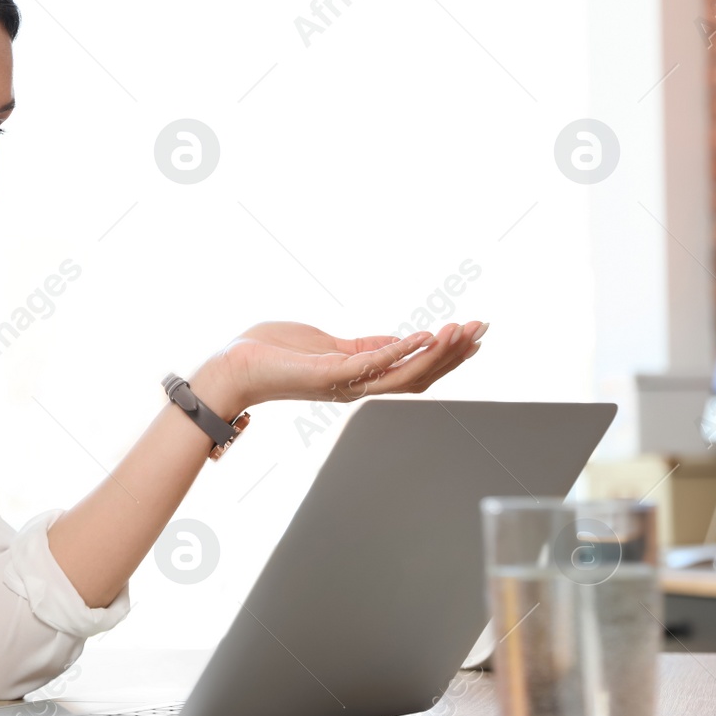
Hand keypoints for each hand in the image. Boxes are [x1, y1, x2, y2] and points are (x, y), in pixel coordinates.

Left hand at [220, 319, 486, 406]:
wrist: (233, 367)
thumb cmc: (271, 354)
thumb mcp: (327, 345)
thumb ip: (361, 347)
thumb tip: (396, 342)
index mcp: (358, 377)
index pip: (413, 369)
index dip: (445, 356)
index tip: (473, 336)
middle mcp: (356, 386)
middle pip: (418, 376)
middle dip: (453, 354)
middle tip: (483, 330)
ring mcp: (344, 382)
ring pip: (403, 374)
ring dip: (437, 354)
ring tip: (462, 332)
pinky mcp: (329, 373)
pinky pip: (374, 363)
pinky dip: (402, 350)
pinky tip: (425, 335)